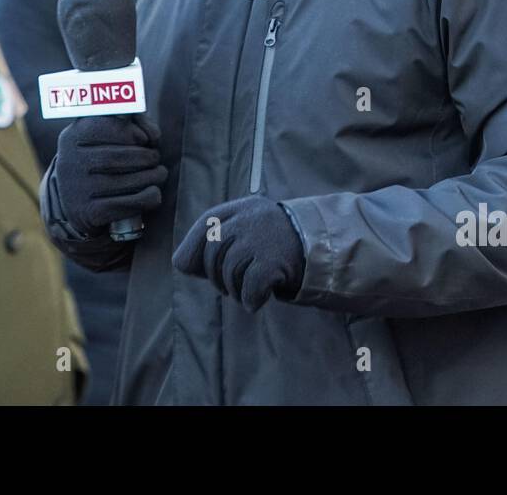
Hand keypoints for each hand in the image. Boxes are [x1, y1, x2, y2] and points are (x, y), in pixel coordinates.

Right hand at [52, 115, 165, 237]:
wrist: (74, 201)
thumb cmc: (98, 159)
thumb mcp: (103, 135)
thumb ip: (132, 123)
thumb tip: (153, 135)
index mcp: (72, 137)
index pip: (105, 128)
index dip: (132, 132)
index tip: (145, 139)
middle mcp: (70, 163)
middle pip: (116, 157)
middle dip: (145, 156)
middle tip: (156, 158)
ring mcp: (78, 190)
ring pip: (124, 181)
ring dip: (151, 176)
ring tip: (159, 173)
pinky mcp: (90, 213)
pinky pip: (126, 205)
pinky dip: (148, 197)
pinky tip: (154, 192)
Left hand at [172, 195, 305, 311]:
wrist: (324, 245)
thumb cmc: (279, 243)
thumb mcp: (251, 227)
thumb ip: (220, 238)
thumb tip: (182, 264)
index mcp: (242, 208)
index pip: (205, 224)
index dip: (193, 248)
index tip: (192, 268)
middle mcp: (249, 219)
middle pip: (212, 253)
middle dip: (215, 276)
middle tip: (228, 285)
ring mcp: (261, 239)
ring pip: (229, 272)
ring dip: (234, 290)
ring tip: (247, 290)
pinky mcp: (273, 261)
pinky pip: (248, 288)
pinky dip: (250, 299)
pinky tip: (257, 299)